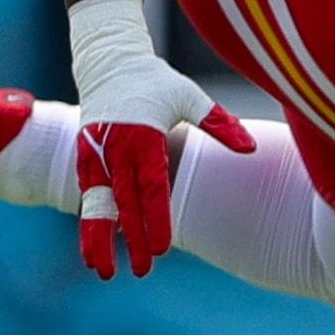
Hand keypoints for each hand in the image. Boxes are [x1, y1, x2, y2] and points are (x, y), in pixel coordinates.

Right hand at [65, 0, 251, 278]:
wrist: (109, 62)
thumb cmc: (155, 81)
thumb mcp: (190, 97)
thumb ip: (219, 124)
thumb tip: (250, 149)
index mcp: (144, 137)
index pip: (152, 188)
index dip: (156, 219)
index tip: (161, 249)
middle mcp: (116, 150)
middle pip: (125, 203)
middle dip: (132, 239)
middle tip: (141, 271)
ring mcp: (95, 155)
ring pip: (97, 204)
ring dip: (99, 239)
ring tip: (102, 272)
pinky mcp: (84, 158)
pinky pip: (88, 195)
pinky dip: (91, 222)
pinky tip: (96, 249)